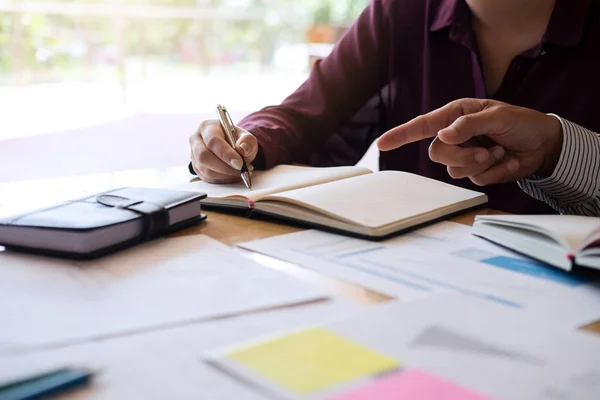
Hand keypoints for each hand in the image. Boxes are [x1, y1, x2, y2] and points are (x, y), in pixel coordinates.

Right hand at [189, 120, 257, 183]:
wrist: (231, 146)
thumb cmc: (236, 140)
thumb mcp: (246, 137)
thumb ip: (248, 141)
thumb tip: (243, 149)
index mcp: (207, 127)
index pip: (213, 140)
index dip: (226, 153)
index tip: (239, 163)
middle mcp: (196, 139)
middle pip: (204, 156)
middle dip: (224, 167)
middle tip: (240, 171)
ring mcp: (193, 154)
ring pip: (205, 169)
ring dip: (225, 175)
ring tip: (239, 172)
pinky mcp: (196, 167)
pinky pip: (207, 178)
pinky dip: (222, 179)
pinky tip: (232, 175)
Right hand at [377, 99, 562, 185]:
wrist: (545, 145)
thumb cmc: (522, 123)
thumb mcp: (498, 116)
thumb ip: (469, 124)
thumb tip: (444, 135)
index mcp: (456, 115)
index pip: (422, 126)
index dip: (401, 135)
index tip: (381, 144)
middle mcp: (456, 135)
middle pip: (437, 153)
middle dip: (461, 156)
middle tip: (485, 151)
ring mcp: (465, 155)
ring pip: (454, 170)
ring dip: (480, 164)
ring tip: (499, 152)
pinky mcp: (476, 171)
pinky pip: (474, 180)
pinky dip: (493, 172)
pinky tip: (506, 161)